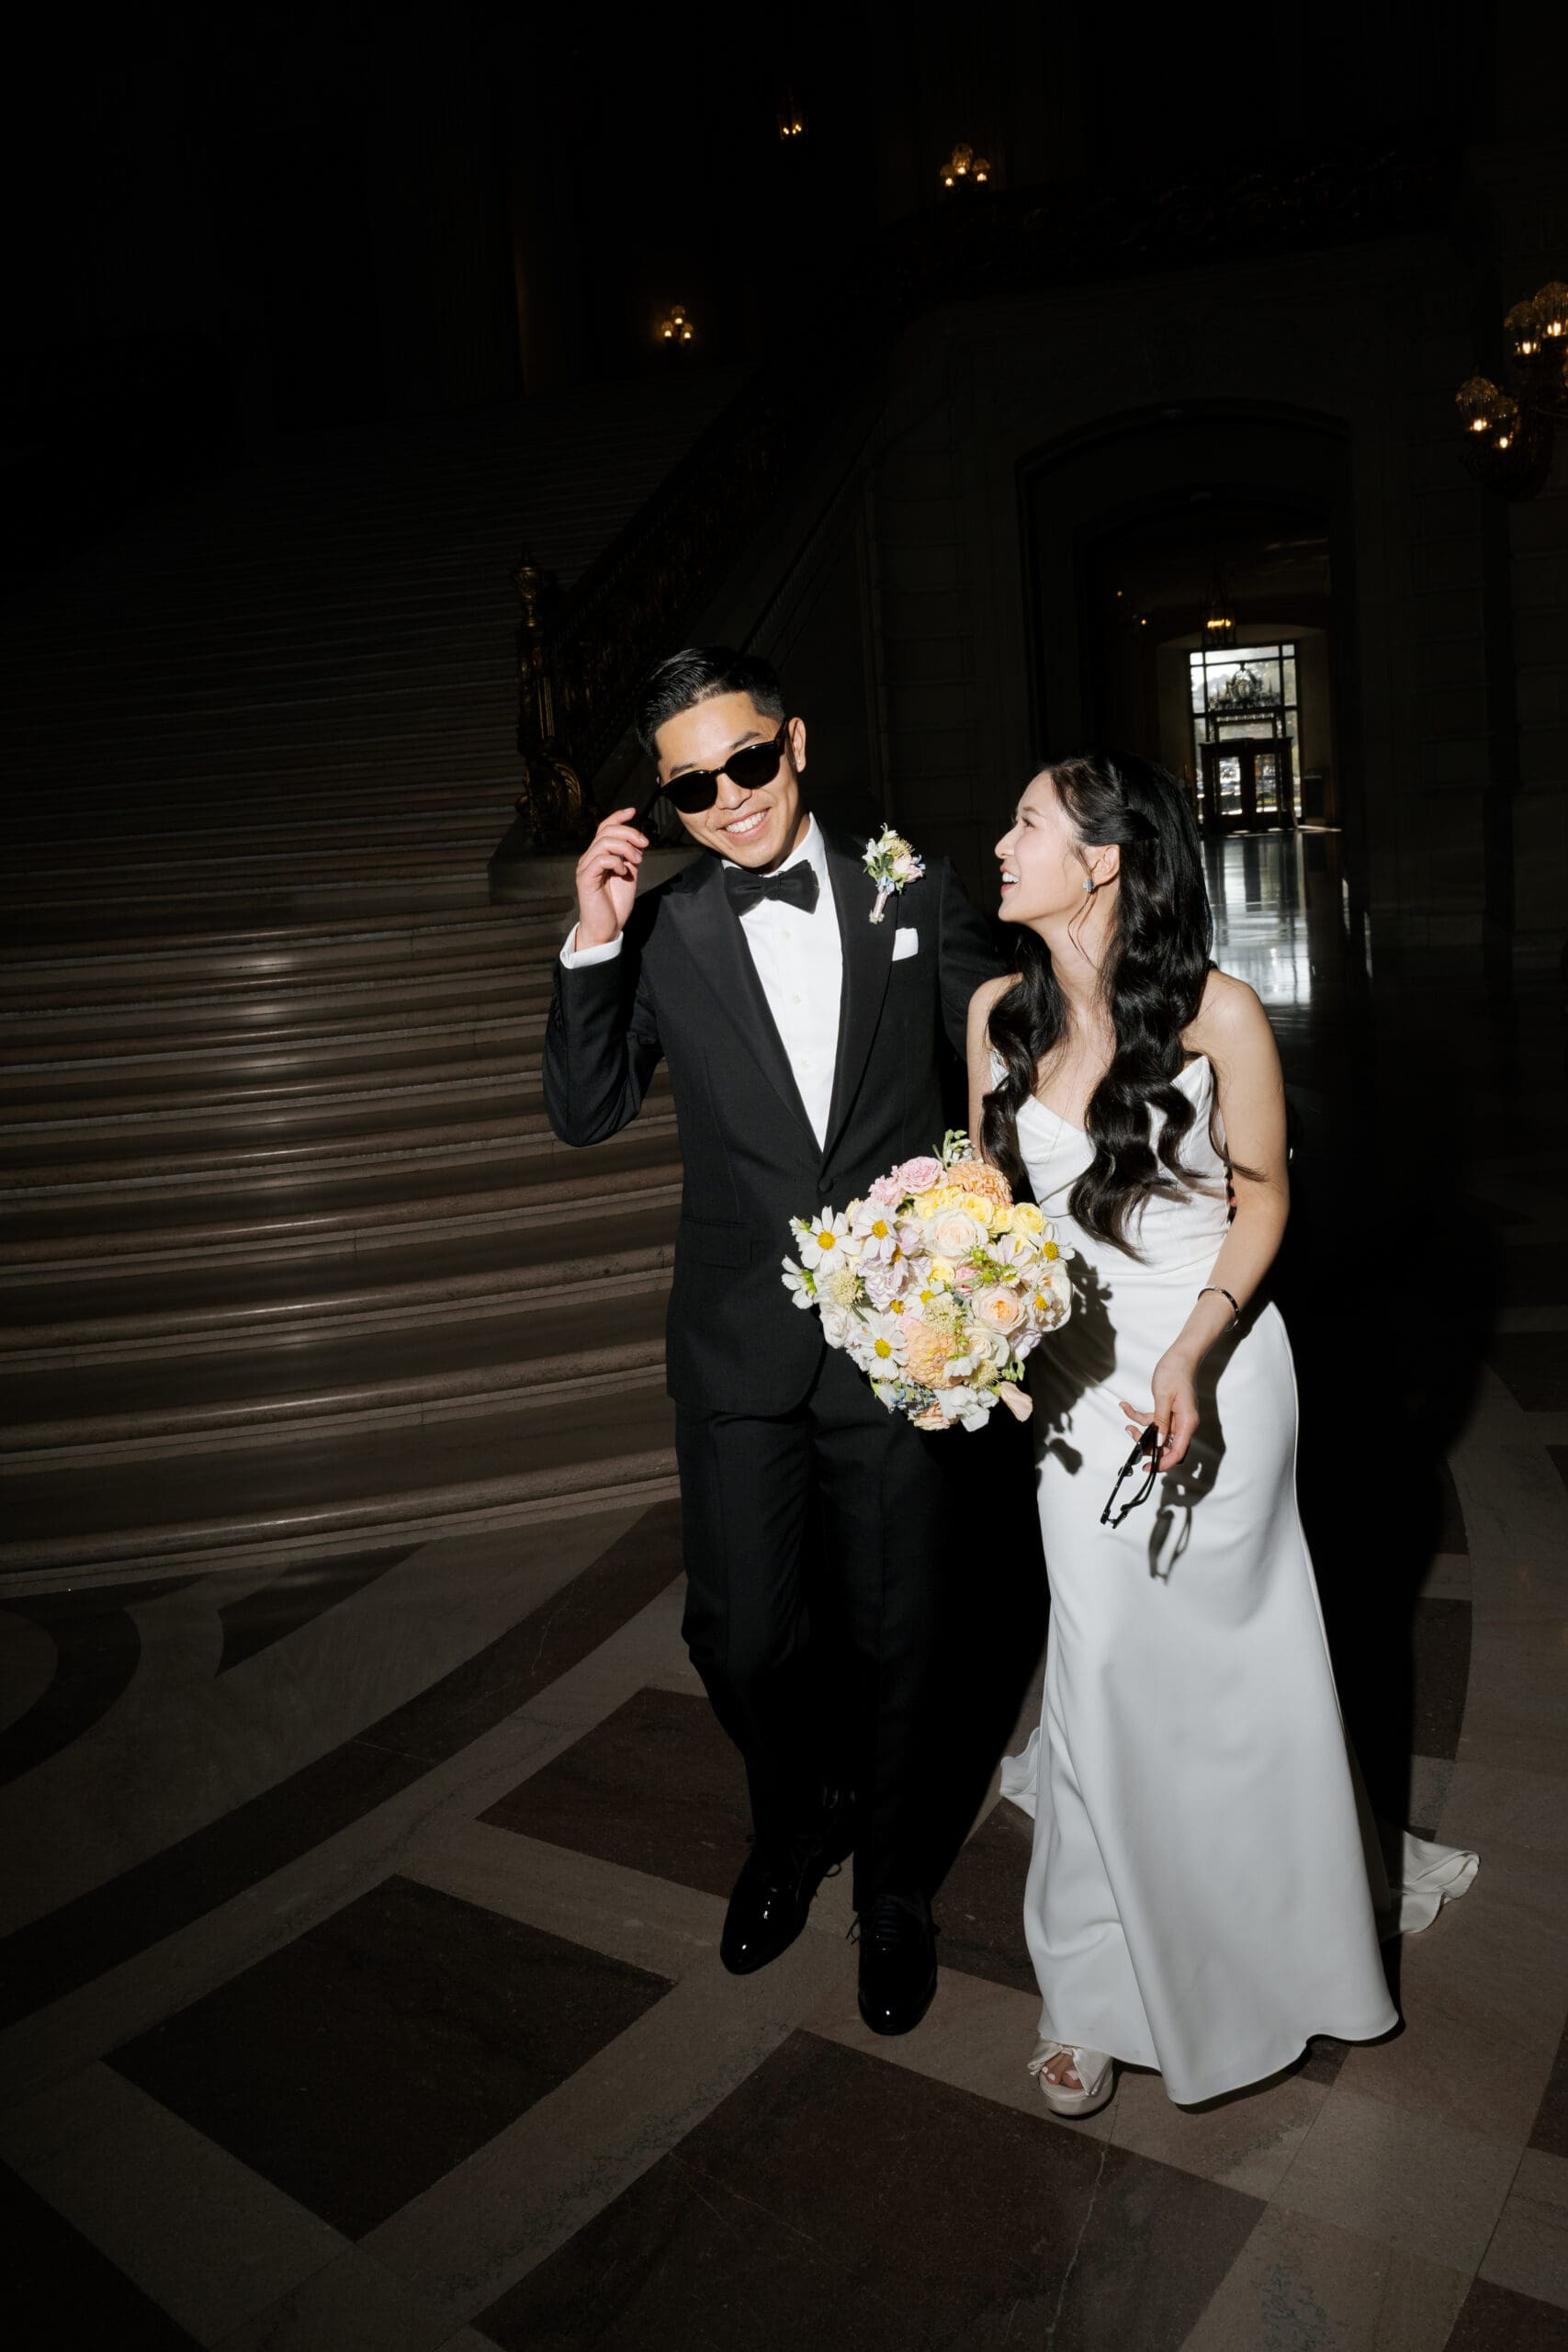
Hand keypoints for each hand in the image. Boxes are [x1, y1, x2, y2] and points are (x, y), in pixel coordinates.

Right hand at [574, 808, 647, 948]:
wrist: (607, 928)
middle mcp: (590, 858)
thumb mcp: (628, 875)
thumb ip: (630, 858)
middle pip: (606, 831)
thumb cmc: (615, 905)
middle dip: (629, 833)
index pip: (604, 828)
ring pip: (605, 843)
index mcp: (599, 855)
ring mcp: (586, 868)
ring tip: (637, 861)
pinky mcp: (586, 879)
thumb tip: (637, 843)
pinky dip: (616, 862)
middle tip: (645, 844)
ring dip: (626, 848)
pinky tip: (623, 872)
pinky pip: (601, 860)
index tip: (633, 811)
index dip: (618, 817)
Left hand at [1118, 1349, 1199, 1469]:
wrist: (1180, 1356)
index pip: (1178, 1452)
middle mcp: (1184, 1423)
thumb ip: (1160, 1421)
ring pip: (1159, 1436)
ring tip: (1127, 1424)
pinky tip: (1125, 1406)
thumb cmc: (1175, 1372)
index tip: (1148, 1467)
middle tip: (1132, 1436)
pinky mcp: (1169, 1412)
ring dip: (1142, 1432)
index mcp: (1187, 1422)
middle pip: (1167, 1447)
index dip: (1163, 1463)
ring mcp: (1176, 1419)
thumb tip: (1159, 1442)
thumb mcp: (1163, 1397)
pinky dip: (1140, 1417)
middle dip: (1149, 1446)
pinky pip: (1155, 1421)